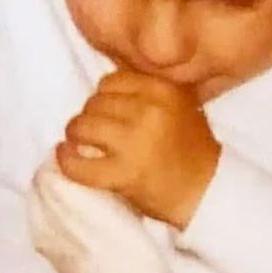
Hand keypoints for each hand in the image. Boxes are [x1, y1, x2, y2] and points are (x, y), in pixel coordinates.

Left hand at [55, 71, 220, 228]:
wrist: (205, 191)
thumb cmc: (191, 148)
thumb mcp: (180, 104)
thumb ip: (148, 89)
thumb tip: (103, 87)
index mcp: (164, 90)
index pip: (112, 81)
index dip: (104, 95)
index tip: (109, 110)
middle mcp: (149, 111)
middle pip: (95, 102)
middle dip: (90, 115)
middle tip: (96, 130)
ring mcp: (135, 143)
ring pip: (83, 126)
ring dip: (76, 134)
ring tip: (80, 142)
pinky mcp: (123, 174)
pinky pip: (78, 163)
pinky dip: (66, 159)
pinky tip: (66, 156)